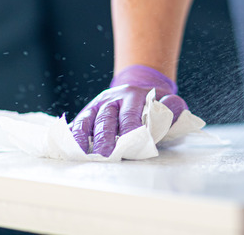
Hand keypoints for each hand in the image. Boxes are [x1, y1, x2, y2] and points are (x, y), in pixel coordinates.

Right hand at [70, 65, 187, 156]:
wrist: (139, 88)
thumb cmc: (155, 104)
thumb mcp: (168, 100)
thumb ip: (172, 106)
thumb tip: (168, 108)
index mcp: (134, 95)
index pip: (130, 114)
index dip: (130, 130)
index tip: (130, 145)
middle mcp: (113, 98)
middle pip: (107, 118)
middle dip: (106, 137)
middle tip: (106, 155)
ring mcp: (98, 105)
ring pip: (89, 120)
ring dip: (86, 138)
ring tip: (85, 155)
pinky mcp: (88, 113)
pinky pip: (78, 123)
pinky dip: (73, 135)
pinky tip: (71, 148)